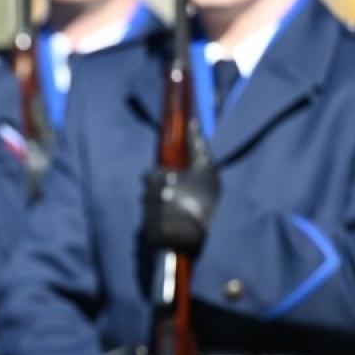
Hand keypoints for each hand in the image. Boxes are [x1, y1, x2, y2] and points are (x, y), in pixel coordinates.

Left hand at [143, 134, 217, 253]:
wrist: (205, 232)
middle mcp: (151, 195)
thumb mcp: (206, 168)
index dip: (160, 179)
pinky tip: (172, 227)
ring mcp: (149, 214)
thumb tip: (191, 121)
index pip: (149, 175)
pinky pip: (148, 225)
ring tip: (177, 215)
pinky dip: (157, 226)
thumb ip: (197, 145)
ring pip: (148, 208)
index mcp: (161, 178)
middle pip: (147, 192)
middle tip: (177, 202)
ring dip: (157, 210)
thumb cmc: (205, 197)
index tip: (174, 185)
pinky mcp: (149, 231)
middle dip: (158, 195)